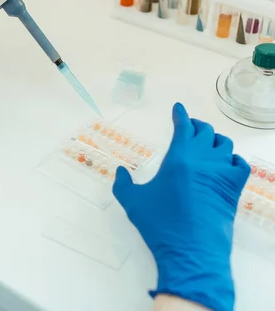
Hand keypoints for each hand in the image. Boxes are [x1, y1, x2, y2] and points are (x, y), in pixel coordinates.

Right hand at [113, 103, 249, 310]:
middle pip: (206, 132)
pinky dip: (233, 160)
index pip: (184, 127)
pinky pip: (239, 165)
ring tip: (207, 144)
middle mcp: (203, 161)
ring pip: (225, 146)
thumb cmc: (160, 225)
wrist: (191, 250)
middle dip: (196, 126)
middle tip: (189, 127)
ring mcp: (222, 175)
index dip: (181, 114)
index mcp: (179, 158)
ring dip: (215, 141)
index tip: (179, 108)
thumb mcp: (133, 202)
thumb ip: (123, 184)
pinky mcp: (234, 190)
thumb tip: (120, 171)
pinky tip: (226, 164)